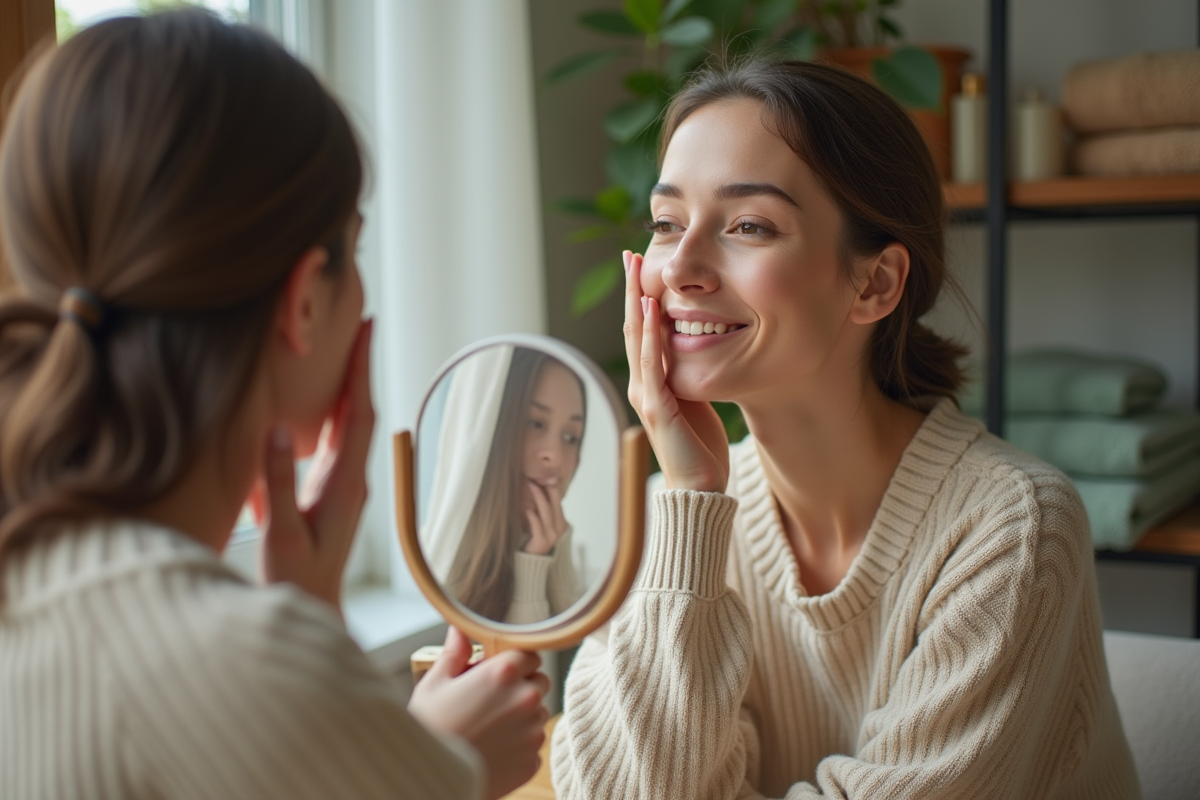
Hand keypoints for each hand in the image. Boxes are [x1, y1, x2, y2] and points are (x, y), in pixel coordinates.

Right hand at [254, 318, 374, 613]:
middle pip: (358, 411)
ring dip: (348, 386)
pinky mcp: (331, 493)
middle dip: (358, 366)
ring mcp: (343, 485)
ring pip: (349, 425)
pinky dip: (333, 413)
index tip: (365, 331)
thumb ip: (276, 482)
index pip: (357, 414)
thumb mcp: (280, 532)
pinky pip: (336, 442)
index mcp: (344, 484)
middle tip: (358, 324)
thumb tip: (276, 428)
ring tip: (344, 349)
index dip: (360, 370)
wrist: (313, 611)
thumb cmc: (296, 580)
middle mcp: (351, 479)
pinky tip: (324, 400)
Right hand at [409, 627, 549, 799]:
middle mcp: (525, 698)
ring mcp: (532, 732)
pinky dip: (518, 746)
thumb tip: (460, 629)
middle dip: (521, 687)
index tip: (498, 673)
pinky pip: (533, 746)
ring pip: (538, 714)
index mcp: (504, 672)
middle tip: (492, 700)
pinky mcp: (532, 761)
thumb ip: (456, 653)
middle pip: (539, 682)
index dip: (515, 662)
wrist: (429, 779)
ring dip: (522, 717)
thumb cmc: (428, 727)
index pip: (530, 654)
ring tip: (489, 728)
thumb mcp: (435, 683)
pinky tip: (493, 749)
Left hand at [522, 479, 566, 554]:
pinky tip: (527, 509)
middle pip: (554, 502)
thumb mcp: (545, 525)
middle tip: (534, 476)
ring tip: (530, 485)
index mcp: (561, 521)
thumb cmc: (537, 540)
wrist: (535, 562)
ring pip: (546, 511)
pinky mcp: (542, 541)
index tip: (542, 475)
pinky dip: (533, 517)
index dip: (550, 487)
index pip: (557, 500)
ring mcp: (552, 534)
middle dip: (544, 488)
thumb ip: (545, 512)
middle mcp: (559, 527)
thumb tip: (537, 491)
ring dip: (538, 496)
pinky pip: (537, 526)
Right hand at [623, 251, 729, 492]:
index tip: (641, 268)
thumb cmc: (700, 449)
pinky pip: (653, 366)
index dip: (641, 299)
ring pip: (638, 340)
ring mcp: (647, 396)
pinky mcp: (659, 409)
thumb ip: (688, 377)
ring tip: (637, 271)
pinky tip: (654, 311)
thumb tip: (694, 352)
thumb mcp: (696, 403)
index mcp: (651, 384)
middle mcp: (642, 386)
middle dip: (633, 290)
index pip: (642, 333)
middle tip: (631, 255)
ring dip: (638, 303)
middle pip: (634, 328)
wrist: (700, 488)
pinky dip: (652, 337)